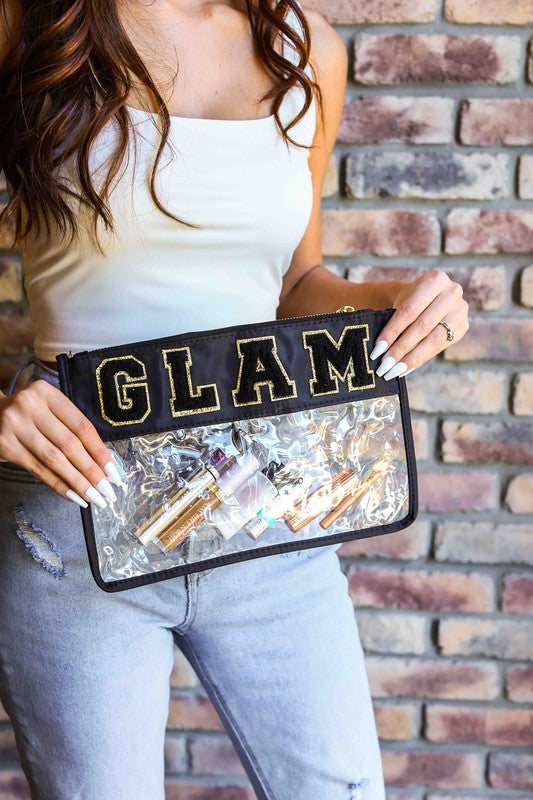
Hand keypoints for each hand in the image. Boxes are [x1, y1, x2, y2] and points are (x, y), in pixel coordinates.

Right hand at [0, 380, 124, 507]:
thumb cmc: (30, 414)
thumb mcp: (50, 409)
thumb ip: (72, 429)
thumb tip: (103, 463)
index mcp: (47, 393)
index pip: (82, 426)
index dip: (100, 451)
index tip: (114, 473)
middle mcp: (30, 406)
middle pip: (70, 444)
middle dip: (92, 471)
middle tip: (108, 492)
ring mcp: (15, 425)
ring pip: (54, 459)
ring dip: (78, 482)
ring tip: (94, 497)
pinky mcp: (5, 445)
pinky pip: (38, 469)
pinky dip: (58, 485)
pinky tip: (74, 496)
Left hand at [369, 269, 469, 378]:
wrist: (430, 297)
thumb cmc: (410, 299)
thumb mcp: (402, 300)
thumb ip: (391, 317)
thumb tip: (378, 348)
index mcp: (435, 280)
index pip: (410, 310)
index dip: (393, 331)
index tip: (378, 349)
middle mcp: (452, 293)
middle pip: (422, 326)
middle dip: (401, 348)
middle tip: (385, 365)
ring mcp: (461, 310)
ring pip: (434, 339)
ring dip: (412, 358)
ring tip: (394, 371)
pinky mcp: (463, 327)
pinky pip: (440, 347)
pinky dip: (421, 358)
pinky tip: (406, 368)